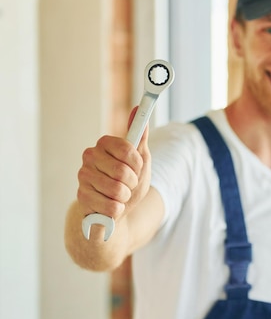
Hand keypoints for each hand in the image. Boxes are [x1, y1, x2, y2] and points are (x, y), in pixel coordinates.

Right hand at [76, 107, 151, 221]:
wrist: (118, 209)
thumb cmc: (129, 182)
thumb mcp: (140, 159)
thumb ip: (139, 136)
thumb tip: (137, 109)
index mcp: (105, 143)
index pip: (129, 150)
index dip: (137, 164)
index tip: (136, 169)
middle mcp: (90, 156)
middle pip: (123, 172)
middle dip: (132, 183)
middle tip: (127, 184)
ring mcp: (83, 176)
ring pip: (117, 191)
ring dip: (125, 197)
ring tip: (120, 195)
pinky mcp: (81, 196)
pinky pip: (111, 207)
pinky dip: (117, 210)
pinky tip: (111, 205)